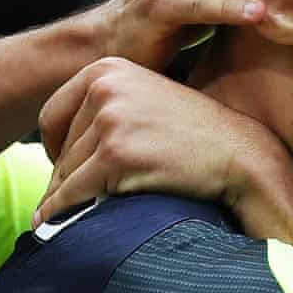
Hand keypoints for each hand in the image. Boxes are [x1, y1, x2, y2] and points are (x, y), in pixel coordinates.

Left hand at [33, 57, 281, 225]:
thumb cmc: (195, 136)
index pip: (52, 114)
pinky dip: (62, 211)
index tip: (65, 169)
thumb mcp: (146, 101)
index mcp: (107, 69)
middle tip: (75, 199)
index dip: (53, 148)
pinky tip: (57, 223)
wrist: (239, 154)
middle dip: (66, 176)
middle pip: (60, 145)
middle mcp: (105, 86)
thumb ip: (106, 109)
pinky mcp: (116, 154)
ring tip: (72, 214)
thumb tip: (54, 150)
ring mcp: (111, 119)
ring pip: (66, 171)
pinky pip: (73, 191)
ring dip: (67, 197)